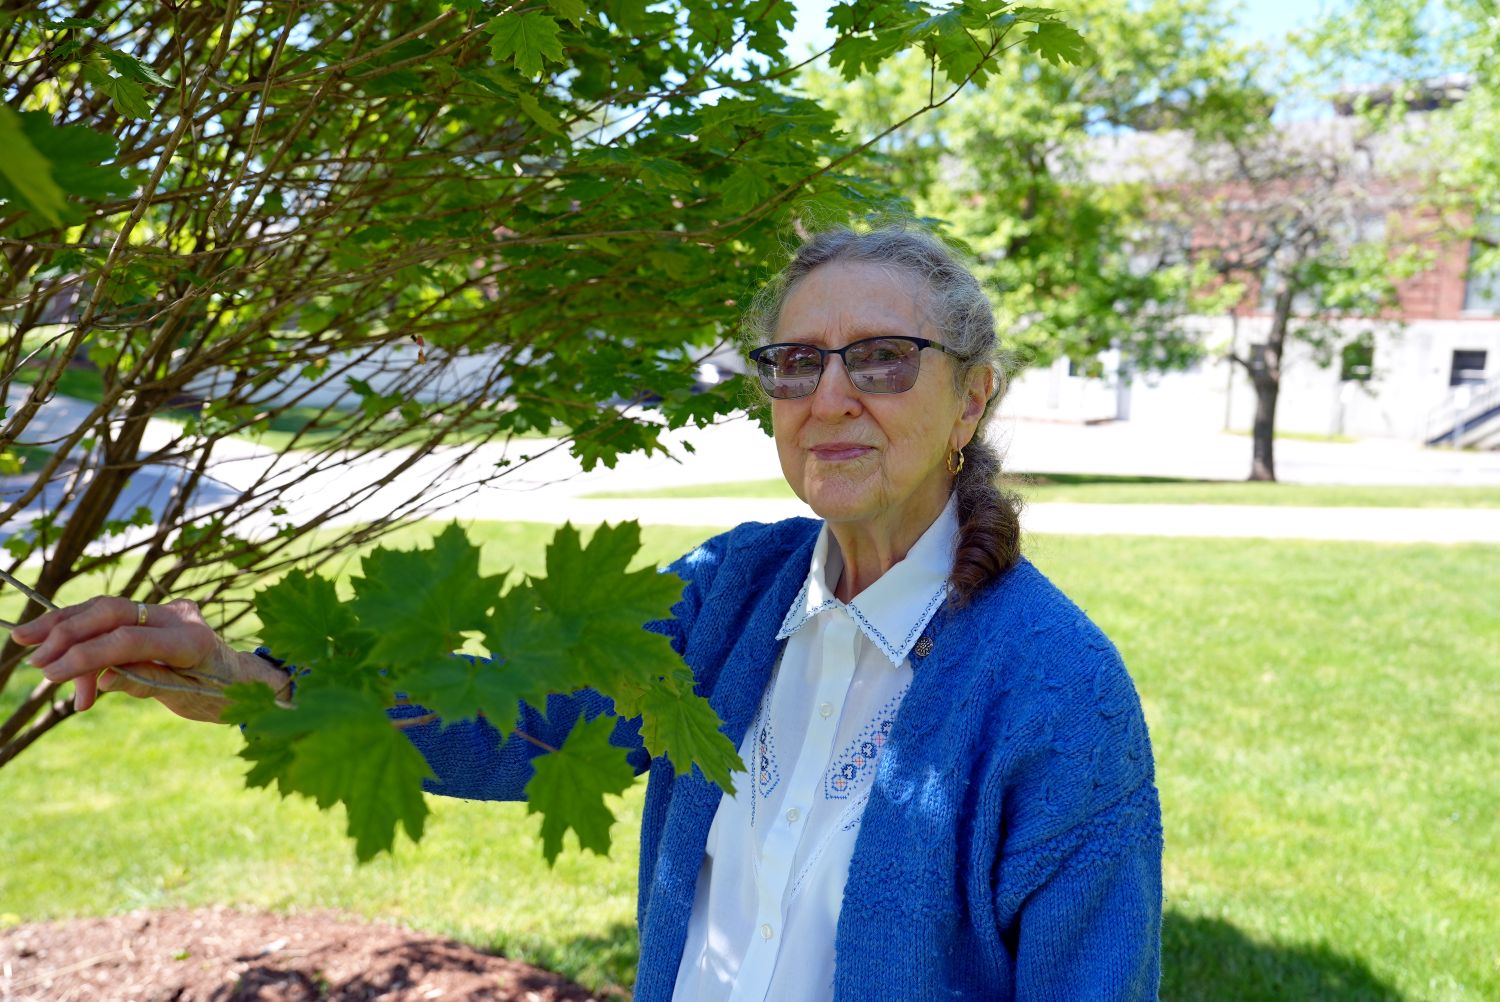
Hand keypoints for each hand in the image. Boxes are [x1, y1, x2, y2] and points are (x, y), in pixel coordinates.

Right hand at [11, 596, 289, 721]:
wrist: (244, 681)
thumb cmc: (221, 696)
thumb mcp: (186, 698)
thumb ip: (147, 683)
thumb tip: (102, 678)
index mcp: (191, 640)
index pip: (129, 639)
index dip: (86, 655)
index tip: (51, 673)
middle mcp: (178, 617)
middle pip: (112, 612)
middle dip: (66, 631)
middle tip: (31, 656)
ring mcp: (166, 611)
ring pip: (105, 611)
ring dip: (66, 631)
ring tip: (35, 656)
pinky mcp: (154, 615)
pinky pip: (110, 619)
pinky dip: (82, 635)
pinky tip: (58, 654)